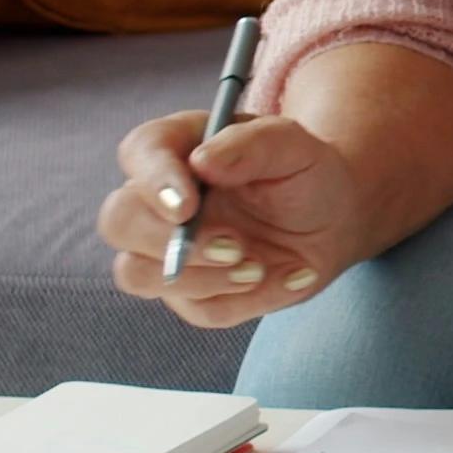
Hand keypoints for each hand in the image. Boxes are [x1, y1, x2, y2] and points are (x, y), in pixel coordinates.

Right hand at [99, 111, 365, 328]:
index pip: (139, 152)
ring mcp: (166, 251)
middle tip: (233, 246)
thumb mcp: (295, 146)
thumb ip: (253, 143)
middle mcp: (158, 201)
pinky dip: (250, 299)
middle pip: (118, 221)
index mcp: (177, 148)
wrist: (333, 219)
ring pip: (138, 274)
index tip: (188, 206)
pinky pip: (200, 309)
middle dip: (170, 241)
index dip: (154, 181)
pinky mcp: (191, 293)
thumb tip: (203, 160)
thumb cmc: (305, 172)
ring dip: (201, 279)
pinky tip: (291, 275)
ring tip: (261, 267)